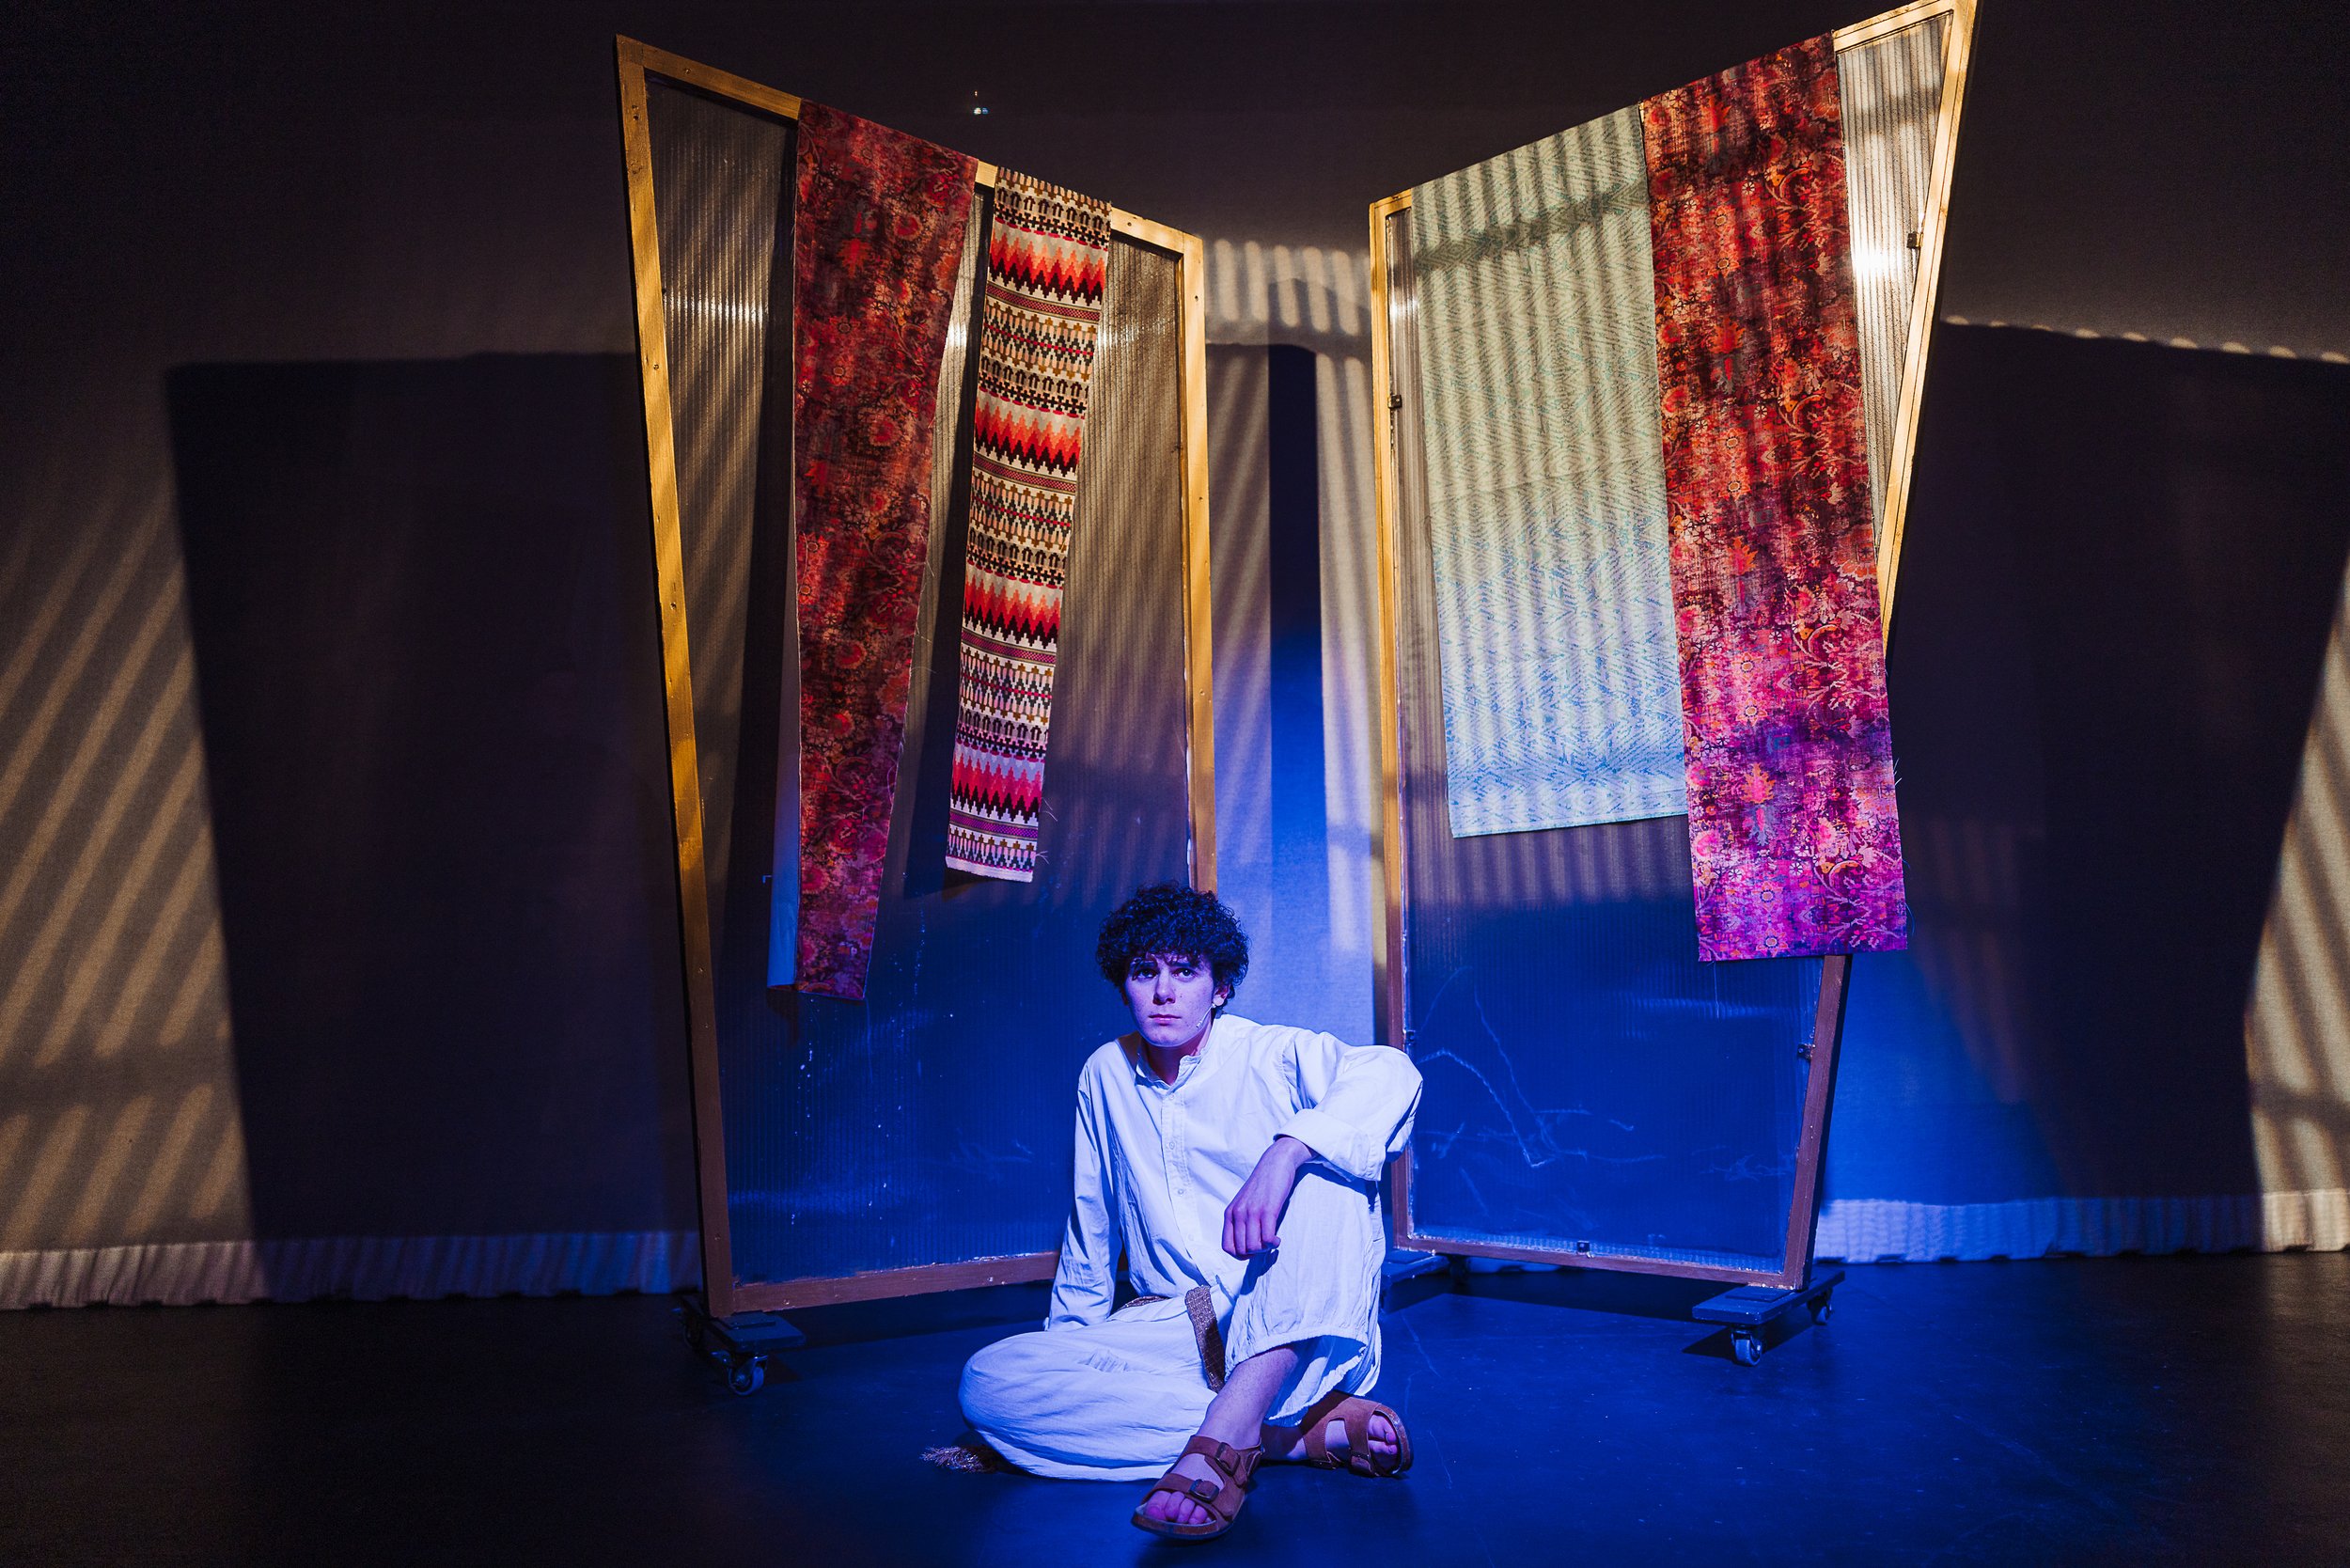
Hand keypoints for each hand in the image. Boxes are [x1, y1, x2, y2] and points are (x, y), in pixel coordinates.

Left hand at [1223, 1136, 1311, 1257]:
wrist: (1275, 1163)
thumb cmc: (1262, 1186)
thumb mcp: (1245, 1203)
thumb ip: (1242, 1220)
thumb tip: (1247, 1246)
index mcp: (1230, 1213)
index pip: (1227, 1247)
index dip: (1240, 1255)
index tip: (1253, 1250)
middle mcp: (1238, 1213)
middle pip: (1242, 1250)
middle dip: (1255, 1253)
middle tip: (1265, 1245)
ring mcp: (1252, 1212)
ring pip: (1254, 1247)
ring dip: (1265, 1249)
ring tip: (1272, 1241)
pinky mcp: (1268, 1210)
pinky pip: (1267, 1239)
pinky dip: (1273, 1244)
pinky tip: (1277, 1238)